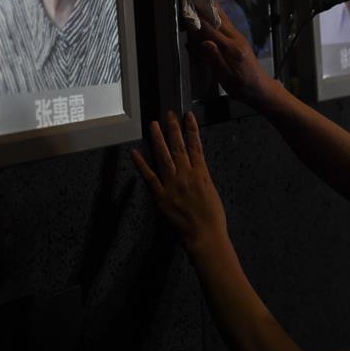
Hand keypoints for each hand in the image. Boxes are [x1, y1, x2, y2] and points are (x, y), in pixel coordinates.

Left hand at [131, 111, 226, 254]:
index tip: (188, 116)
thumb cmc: (213, 218)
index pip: (196, 146)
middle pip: (179, 146)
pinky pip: (149, 176)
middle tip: (169, 113)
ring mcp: (172, 185)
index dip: (191, 130)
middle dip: (173, 128)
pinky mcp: (160, 196)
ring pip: (164, 156)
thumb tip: (195, 169)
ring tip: (154, 124)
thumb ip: (201, 179)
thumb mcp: (211, 193)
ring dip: (158, 139)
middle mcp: (186, 175)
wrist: (205, 236)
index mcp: (202, 174)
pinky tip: (136, 151)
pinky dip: (142, 163)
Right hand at [191, 5, 280, 108]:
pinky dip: (218, 12)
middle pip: (217, 18)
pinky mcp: (240, 39)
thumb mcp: (226, 78)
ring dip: (211, 5)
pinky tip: (214, 7)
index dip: (197, 17)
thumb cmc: (242, 87)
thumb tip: (204, 42)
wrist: (260, 89)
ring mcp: (239, 38)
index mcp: (231, 49)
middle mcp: (236, 40)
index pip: (210, 30)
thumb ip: (215, 59)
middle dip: (203, 5)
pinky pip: (227, 22)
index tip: (187, 5)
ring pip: (223, 18)